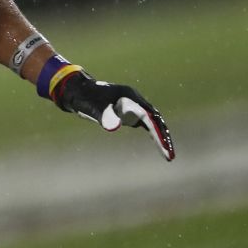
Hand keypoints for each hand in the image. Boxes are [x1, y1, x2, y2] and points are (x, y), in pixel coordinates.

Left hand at [53, 72, 175, 160]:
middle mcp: (135, 100)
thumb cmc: (85, 98)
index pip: (151, 117)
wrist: (77, 91)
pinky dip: (153, 134)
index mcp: (130, 97)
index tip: (165, 149)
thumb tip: (114, 127)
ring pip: (153, 122)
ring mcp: (132, 106)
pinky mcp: (127, 112)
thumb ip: (104, 115)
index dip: (159, 134)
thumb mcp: (93, 107)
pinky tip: (158, 145)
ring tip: (168, 155)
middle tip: (170, 157)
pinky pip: (145, 123)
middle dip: (164, 138)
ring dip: (160, 137)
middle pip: (156, 120)